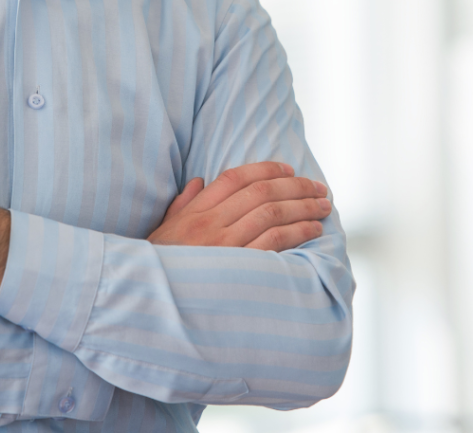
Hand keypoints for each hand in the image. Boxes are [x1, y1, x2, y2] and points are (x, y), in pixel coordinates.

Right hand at [147, 162, 331, 251]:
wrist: (149, 301)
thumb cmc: (160, 266)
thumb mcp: (165, 230)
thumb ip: (182, 204)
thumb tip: (199, 182)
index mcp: (195, 211)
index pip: (235, 177)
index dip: (265, 169)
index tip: (289, 170)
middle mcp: (211, 222)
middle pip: (261, 192)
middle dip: (295, 186)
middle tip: (318, 188)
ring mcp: (225, 244)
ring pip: (272, 213)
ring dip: (303, 207)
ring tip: (323, 206)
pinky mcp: (238, 267)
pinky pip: (274, 242)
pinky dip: (297, 232)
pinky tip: (312, 230)